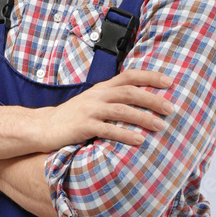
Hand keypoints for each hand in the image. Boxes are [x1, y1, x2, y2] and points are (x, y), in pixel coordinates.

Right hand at [39, 69, 174, 148]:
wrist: (44, 126)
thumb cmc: (72, 117)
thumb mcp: (92, 102)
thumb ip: (112, 100)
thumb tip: (141, 103)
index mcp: (101, 89)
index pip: (128, 76)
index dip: (150, 77)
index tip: (169, 82)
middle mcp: (97, 96)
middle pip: (129, 92)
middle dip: (152, 99)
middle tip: (171, 108)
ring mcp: (89, 110)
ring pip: (121, 110)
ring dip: (143, 117)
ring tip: (160, 126)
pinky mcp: (83, 126)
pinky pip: (108, 130)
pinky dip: (125, 135)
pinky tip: (139, 140)